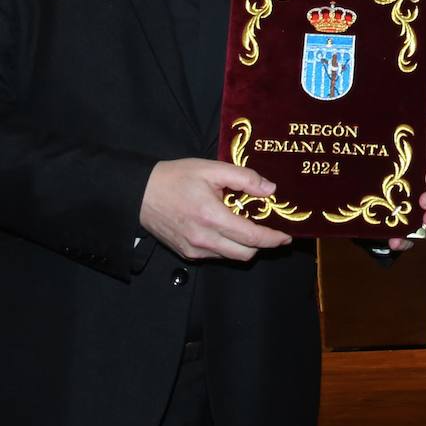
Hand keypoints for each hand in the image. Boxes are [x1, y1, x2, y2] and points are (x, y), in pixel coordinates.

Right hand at [139, 158, 292, 261]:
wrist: (140, 194)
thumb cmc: (175, 178)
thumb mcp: (211, 169)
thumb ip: (243, 178)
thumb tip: (270, 190)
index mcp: (211, 217)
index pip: (251, 237)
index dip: (272, 239)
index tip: (286, 237)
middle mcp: (203, 239)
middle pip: (245, 253)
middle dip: (262, 245)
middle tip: (269, 229)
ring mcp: (194, 250)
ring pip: (231, 256)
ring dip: (244, 245)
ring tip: (245, 225)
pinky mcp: (187, 254)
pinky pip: (216, 255)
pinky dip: (227, 246)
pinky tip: (224, 228)